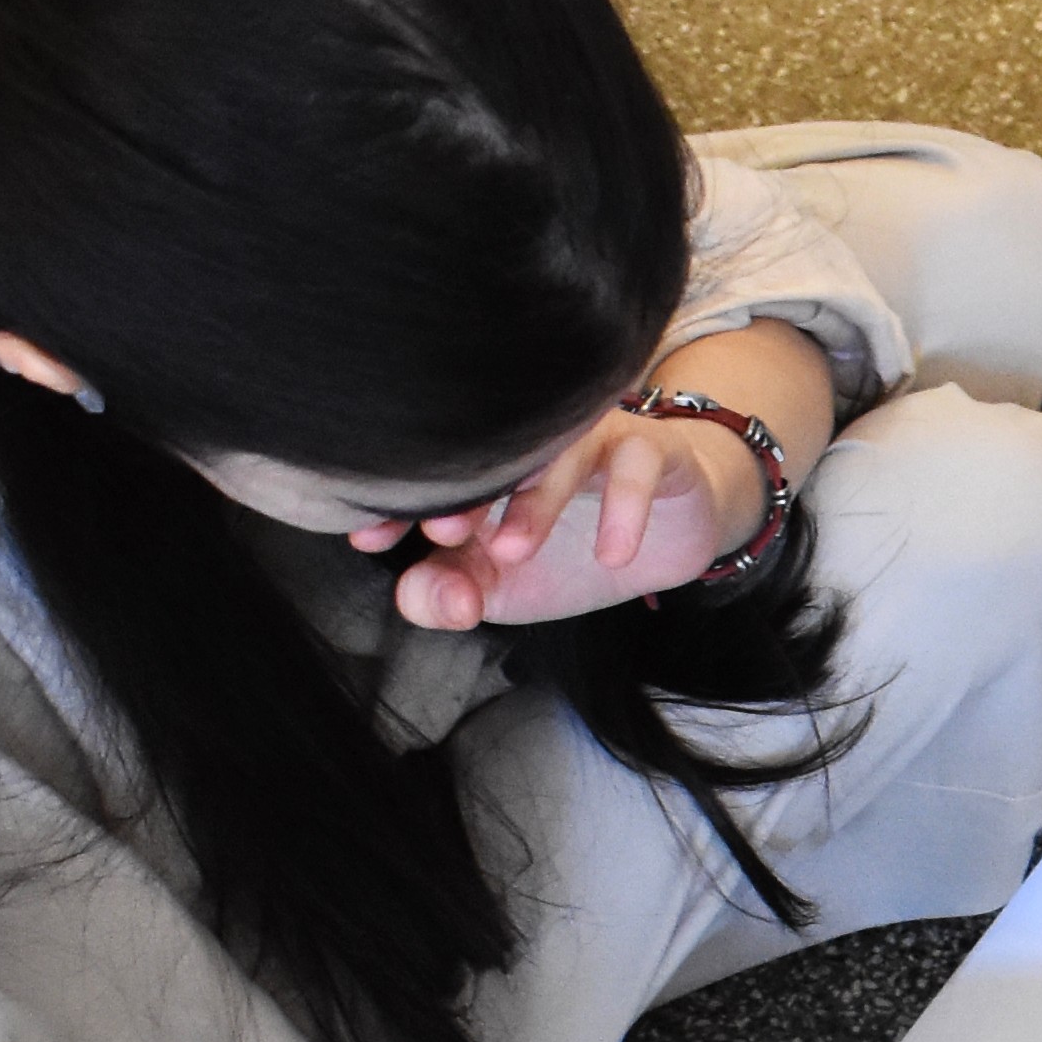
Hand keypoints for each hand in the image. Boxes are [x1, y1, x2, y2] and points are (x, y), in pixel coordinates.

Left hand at [372, 409, 752, 630]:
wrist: (672, 531)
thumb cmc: (578, 549)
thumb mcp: (504, 588)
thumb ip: (450, 594)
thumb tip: (423, 600)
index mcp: (487, 471)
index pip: (434, 475)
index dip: (396, 503)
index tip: (369, 538)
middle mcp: (535, 446)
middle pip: (493, 451)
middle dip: (462, 492)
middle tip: (443, 535)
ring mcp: (591, 441)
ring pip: (561, 451)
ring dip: (534, 501)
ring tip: (515, 551)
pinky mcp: (650, 448)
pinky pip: (637, 464)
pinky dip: (624, 506)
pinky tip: (613, 554)